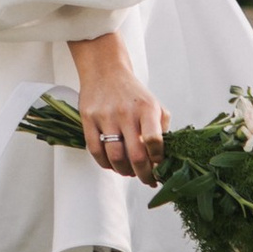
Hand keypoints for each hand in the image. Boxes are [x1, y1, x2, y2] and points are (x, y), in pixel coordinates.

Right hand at [70, 31, 165, 184]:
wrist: (105, 70)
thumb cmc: (133, 93)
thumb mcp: (154, 105)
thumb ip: (162, 129)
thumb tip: (164, 158)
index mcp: (147, 108)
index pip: (155, 141)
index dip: (158, 160)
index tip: (159, 167)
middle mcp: (126, 112)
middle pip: (136, 155)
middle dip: (144, 175)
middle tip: (148, 181)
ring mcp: (105, 116)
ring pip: (115, 157)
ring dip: (124, 172)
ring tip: (129, 173)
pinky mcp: (88, 118)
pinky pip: (95, 150)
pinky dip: (105, 164)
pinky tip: (112, 165)